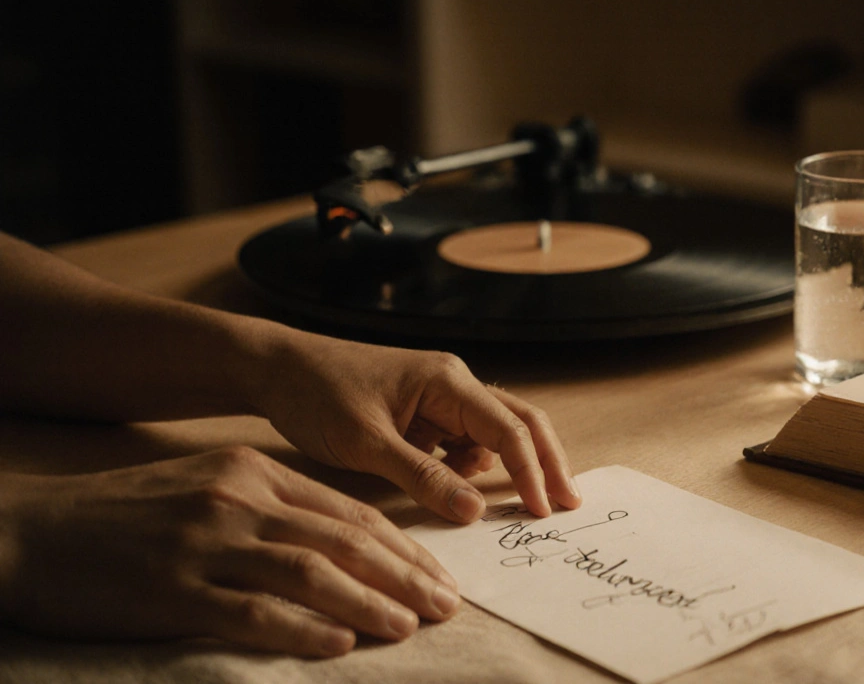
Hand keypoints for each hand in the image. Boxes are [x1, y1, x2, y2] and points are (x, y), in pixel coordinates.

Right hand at [0, 447, 458, 656]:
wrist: (34, 531)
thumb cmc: (127, 515)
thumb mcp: (208, 488)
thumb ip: (272, 508)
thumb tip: (342, 548)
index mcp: (252, 472)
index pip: (346, 512)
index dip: (400, 546)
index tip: (437, 573)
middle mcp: (237, 501)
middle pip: (342, 540)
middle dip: (404, 574)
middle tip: (448, 604)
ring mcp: (206, 545)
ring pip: (310, 572)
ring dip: (370, 601)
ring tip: (410, 626)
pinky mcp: (175, 591)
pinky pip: (253, 612)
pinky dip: (303, 629)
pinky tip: (342, 642)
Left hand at [256, 335, 581, 522]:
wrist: (278, 368)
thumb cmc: (318, 393)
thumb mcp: (366, 443)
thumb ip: (422, 476)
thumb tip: (475, 510)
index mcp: (447, 381)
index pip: (509, 428)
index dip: (532, 472)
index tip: (545, 511)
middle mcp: (453, 383)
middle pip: (521, 422)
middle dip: (547, 463)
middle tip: (569, 504)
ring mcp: (441, 396)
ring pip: (495, 433)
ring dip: (510, 467)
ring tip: (521, 505)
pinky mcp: (425, 412)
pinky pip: (464, 441)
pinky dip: (473, 467)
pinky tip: (462, 488)